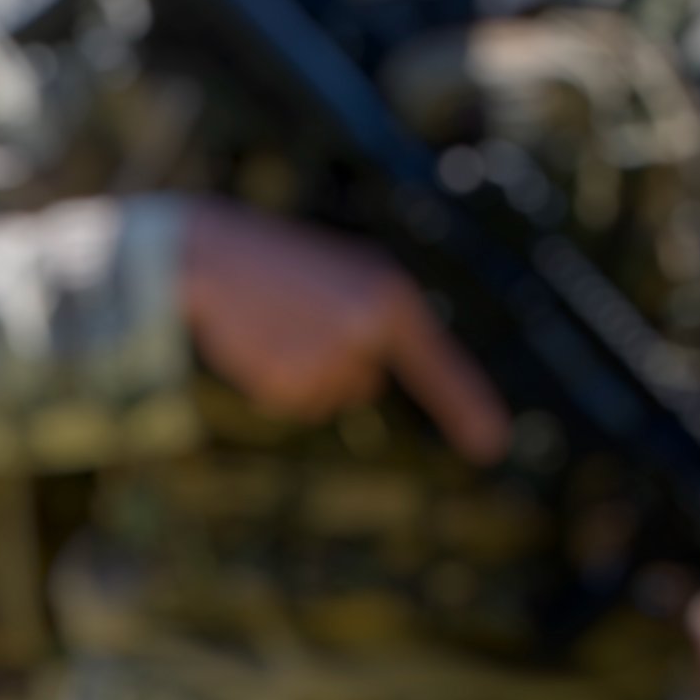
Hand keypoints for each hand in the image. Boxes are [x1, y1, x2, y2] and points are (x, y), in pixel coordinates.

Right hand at [177, 201, 509, 459]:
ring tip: (269, 327)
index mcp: (387, 297)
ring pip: (325, 395)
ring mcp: (329, 358)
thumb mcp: (340, 276)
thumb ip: (370, 317)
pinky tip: (254, 343)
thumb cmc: (273, 262)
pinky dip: (271, 381)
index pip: (439, 365)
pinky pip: (292, 401)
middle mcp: (367, 331)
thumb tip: (369, 378)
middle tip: (291, 321)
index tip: (493, 446)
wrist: (206, 253)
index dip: (467, 407)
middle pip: (362, 383)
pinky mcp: (290, 381)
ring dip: (297, 371)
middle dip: (331, 364)